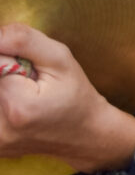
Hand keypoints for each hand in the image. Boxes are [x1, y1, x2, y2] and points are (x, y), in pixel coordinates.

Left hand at [0, 25, 134, 171]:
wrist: (86, 135)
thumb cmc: (76, 94)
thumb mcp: (60, 58)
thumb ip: (22, 40)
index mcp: (18, 106)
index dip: (10, 58)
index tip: (30, 70)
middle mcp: (0, 129)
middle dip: (5, 73)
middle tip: (29, 82)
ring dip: (4, 88)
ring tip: (25, 96)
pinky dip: (4, 103)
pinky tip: (19, 108)